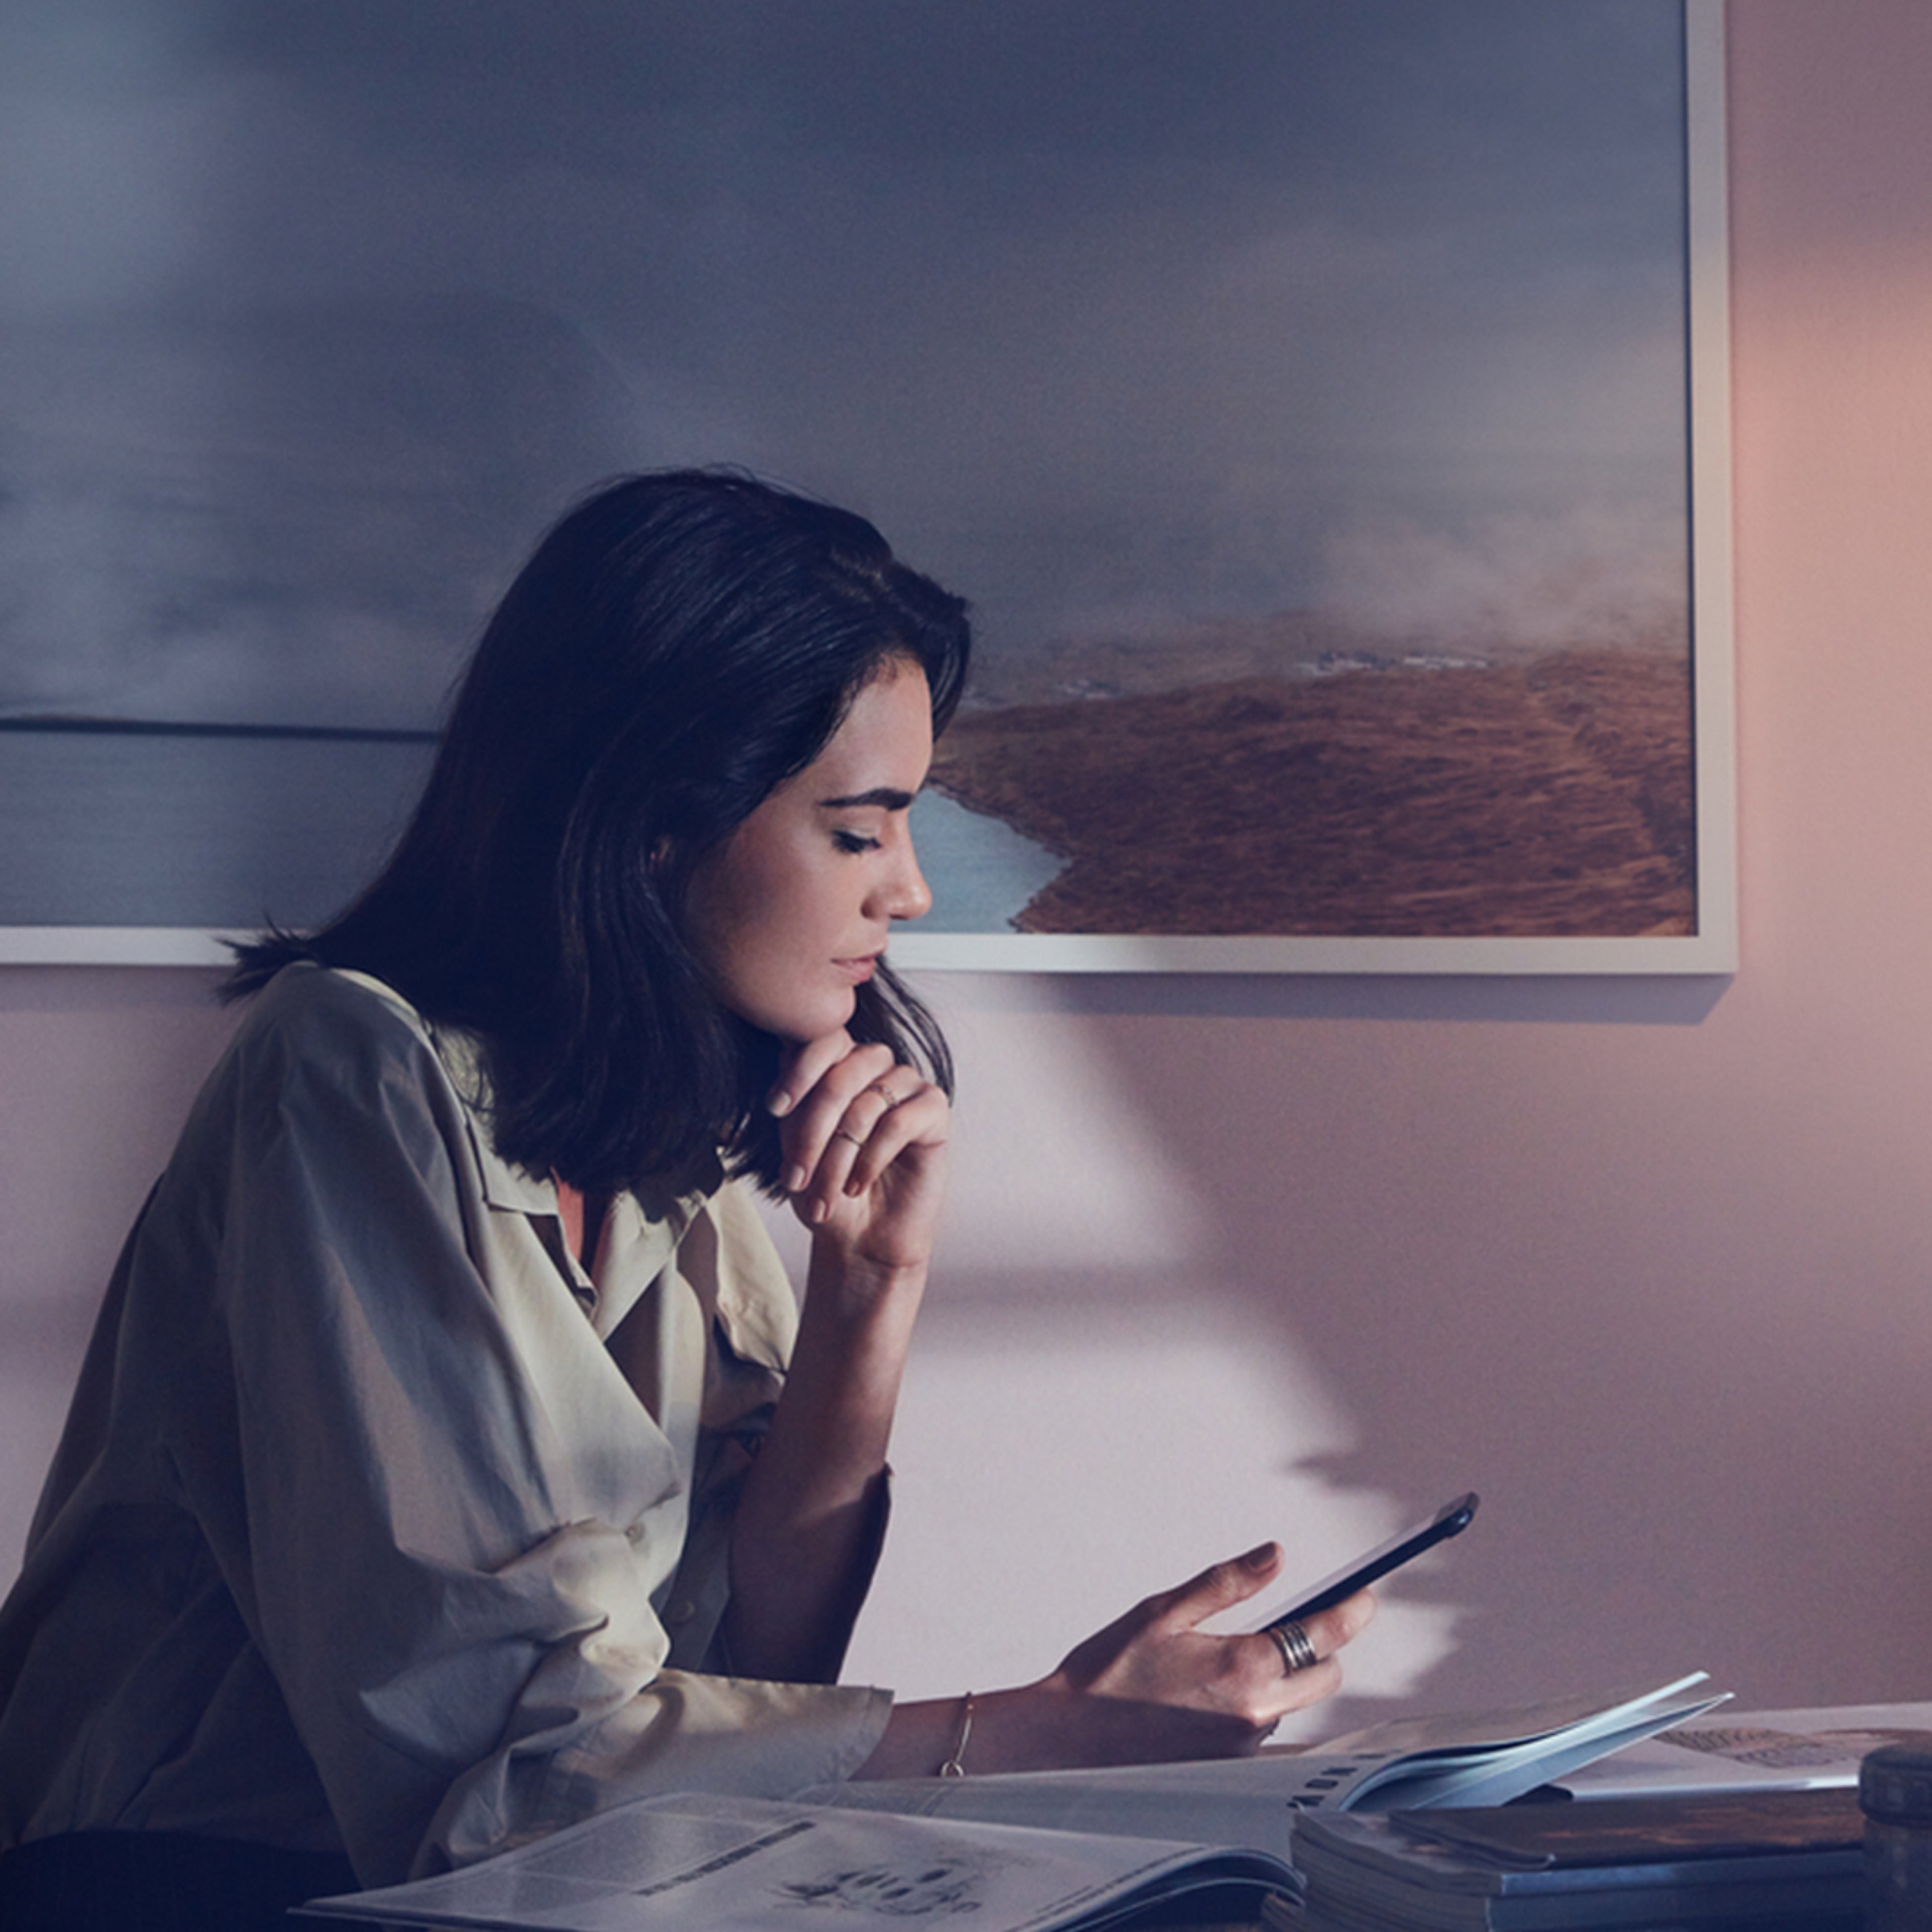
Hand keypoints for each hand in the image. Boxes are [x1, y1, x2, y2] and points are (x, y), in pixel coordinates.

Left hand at [768, 1030, 949, 1279]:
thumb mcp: (794, 1146)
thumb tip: (782, 1054)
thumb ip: (792, 1104)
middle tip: (795, 1178)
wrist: (860, 1238)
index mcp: (837, 1061)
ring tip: (826, 1195)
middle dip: (813, 1132)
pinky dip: (871, 1159)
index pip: (821, 1039)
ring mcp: (906, 1082)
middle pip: (839, 1076)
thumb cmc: (823, 1190)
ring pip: (865, 1106)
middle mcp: (872, 1063)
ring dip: (837, 1158)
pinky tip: (856, 1186)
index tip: (775, 1108)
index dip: (798, 1071)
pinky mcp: (933, 1109)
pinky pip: (898, 1123)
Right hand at [854, 1542, 1375, 1779]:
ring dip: (1283, 1679)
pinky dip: (1261, 1711)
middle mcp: (1255, 1711)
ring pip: (1292, 1704)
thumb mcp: (1165, 1610)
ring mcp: (1244, 1746)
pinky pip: (1268, 1735)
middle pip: (1323, 1677)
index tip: (1366, 1597)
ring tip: (1230, 1660)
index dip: (1352, 1612)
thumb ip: (1228, 1583)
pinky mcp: (1229, 1768)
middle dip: (1322, 1649)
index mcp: (1242, 1665)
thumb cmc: (1110, 1671)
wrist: (1071, 1739)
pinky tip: (1223, 1698)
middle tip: (1297, 1624)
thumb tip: (1275, 1556)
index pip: (1324, 1636)